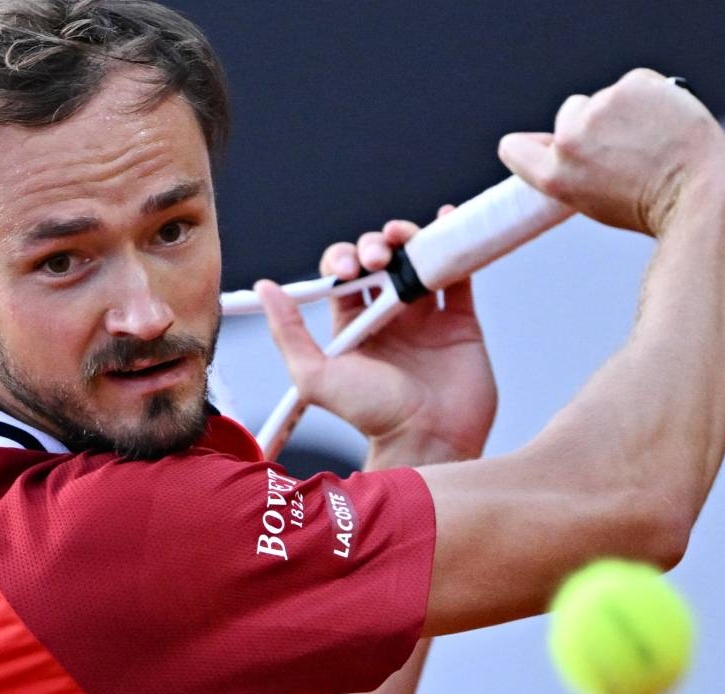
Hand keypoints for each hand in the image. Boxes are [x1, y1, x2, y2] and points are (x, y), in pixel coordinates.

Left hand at [257, 206, 496, 467]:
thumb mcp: (315, 376)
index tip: (351, 269)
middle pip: (380, 263)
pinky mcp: (460, 323)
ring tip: (405, 236)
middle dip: (376, 246)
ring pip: (416, 262)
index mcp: (352, 328)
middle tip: (379, 256)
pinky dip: (451, 246)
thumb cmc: (369, 416)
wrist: (428, 440)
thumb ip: (288, 332)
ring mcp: (425, 320)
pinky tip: (444, 221)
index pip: (344, 277)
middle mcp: (388, 320)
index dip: (345, 260)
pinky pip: (457, 275)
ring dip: (410, 239)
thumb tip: (265, 288)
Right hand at [498, 68, 724, 235]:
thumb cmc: (650, 206)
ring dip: (624, 110)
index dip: (529, 146)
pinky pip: (636, 83)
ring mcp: (600, 109)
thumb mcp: (591, 199)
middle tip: (627, 151)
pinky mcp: (631, 86)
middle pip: (569, 113)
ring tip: (653, 139)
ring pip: (604, 97)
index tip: (545, 148)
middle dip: (592, 124)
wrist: (697, 193)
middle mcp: (569, 140)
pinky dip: (652, 96)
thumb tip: (547, 143)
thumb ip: (566, 169)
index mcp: (553, 175)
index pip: (515, 149)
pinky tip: (667, 120)